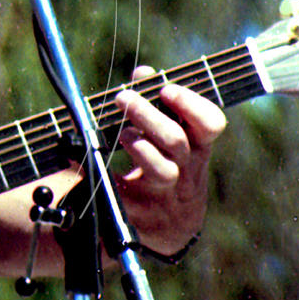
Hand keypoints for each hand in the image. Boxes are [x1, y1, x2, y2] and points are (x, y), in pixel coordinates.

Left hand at [111, 67, 226, 255]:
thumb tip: (144, 72)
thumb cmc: (169, 167)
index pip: (211, 124)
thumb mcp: (171, 138)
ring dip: (136, 145)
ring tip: (120, 134)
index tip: (166, 90)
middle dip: (146, 114)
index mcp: (197, 149)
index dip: (191, 104)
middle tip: (122, 98)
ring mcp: (164, 194)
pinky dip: (101, 172)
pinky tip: (87, 160)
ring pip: (160, 169)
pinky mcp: (140, 211)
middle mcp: (186, 172)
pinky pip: (121, 193)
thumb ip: (158, 104)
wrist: (168, 227)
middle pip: (175, 140)